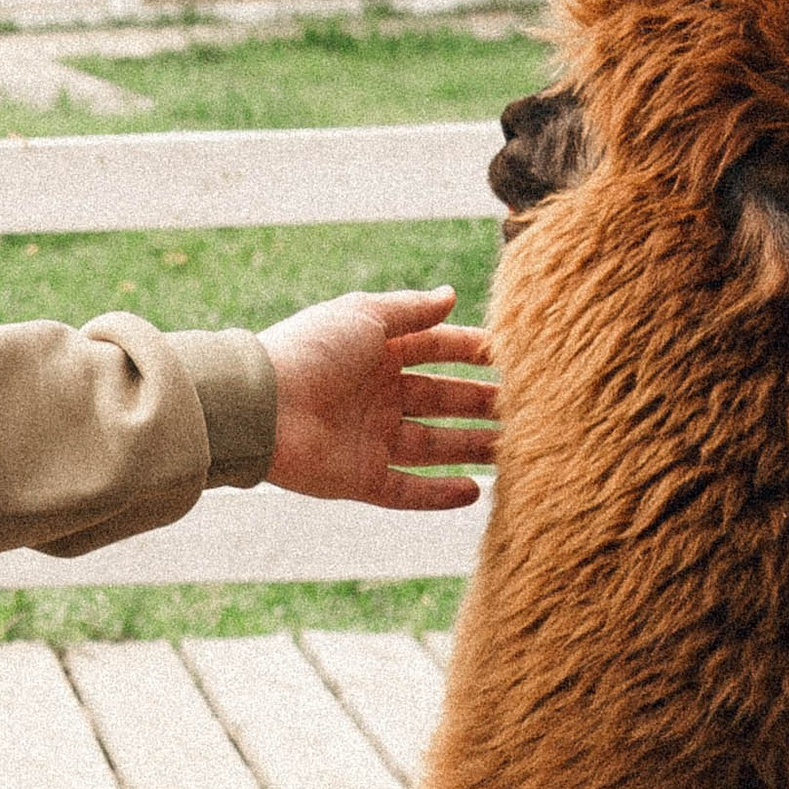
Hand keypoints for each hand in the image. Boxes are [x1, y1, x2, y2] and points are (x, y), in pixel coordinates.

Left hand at [260, 286, 497, 511]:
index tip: (516, 355)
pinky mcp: (359, 478)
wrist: (259, 406)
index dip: (473, 351)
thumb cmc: (310, 350)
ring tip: (516, 450)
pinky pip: (407, 490)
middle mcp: (377, 395)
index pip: (437, 349)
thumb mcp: (365, 316)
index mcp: (377, 353)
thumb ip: (410, 310)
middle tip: (529, 407)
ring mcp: (369, 439)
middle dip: (482, 402)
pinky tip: (475, 492)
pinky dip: (439, 494)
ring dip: (473, 447)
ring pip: (434, 445)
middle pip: (442, 399)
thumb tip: (451, 295)